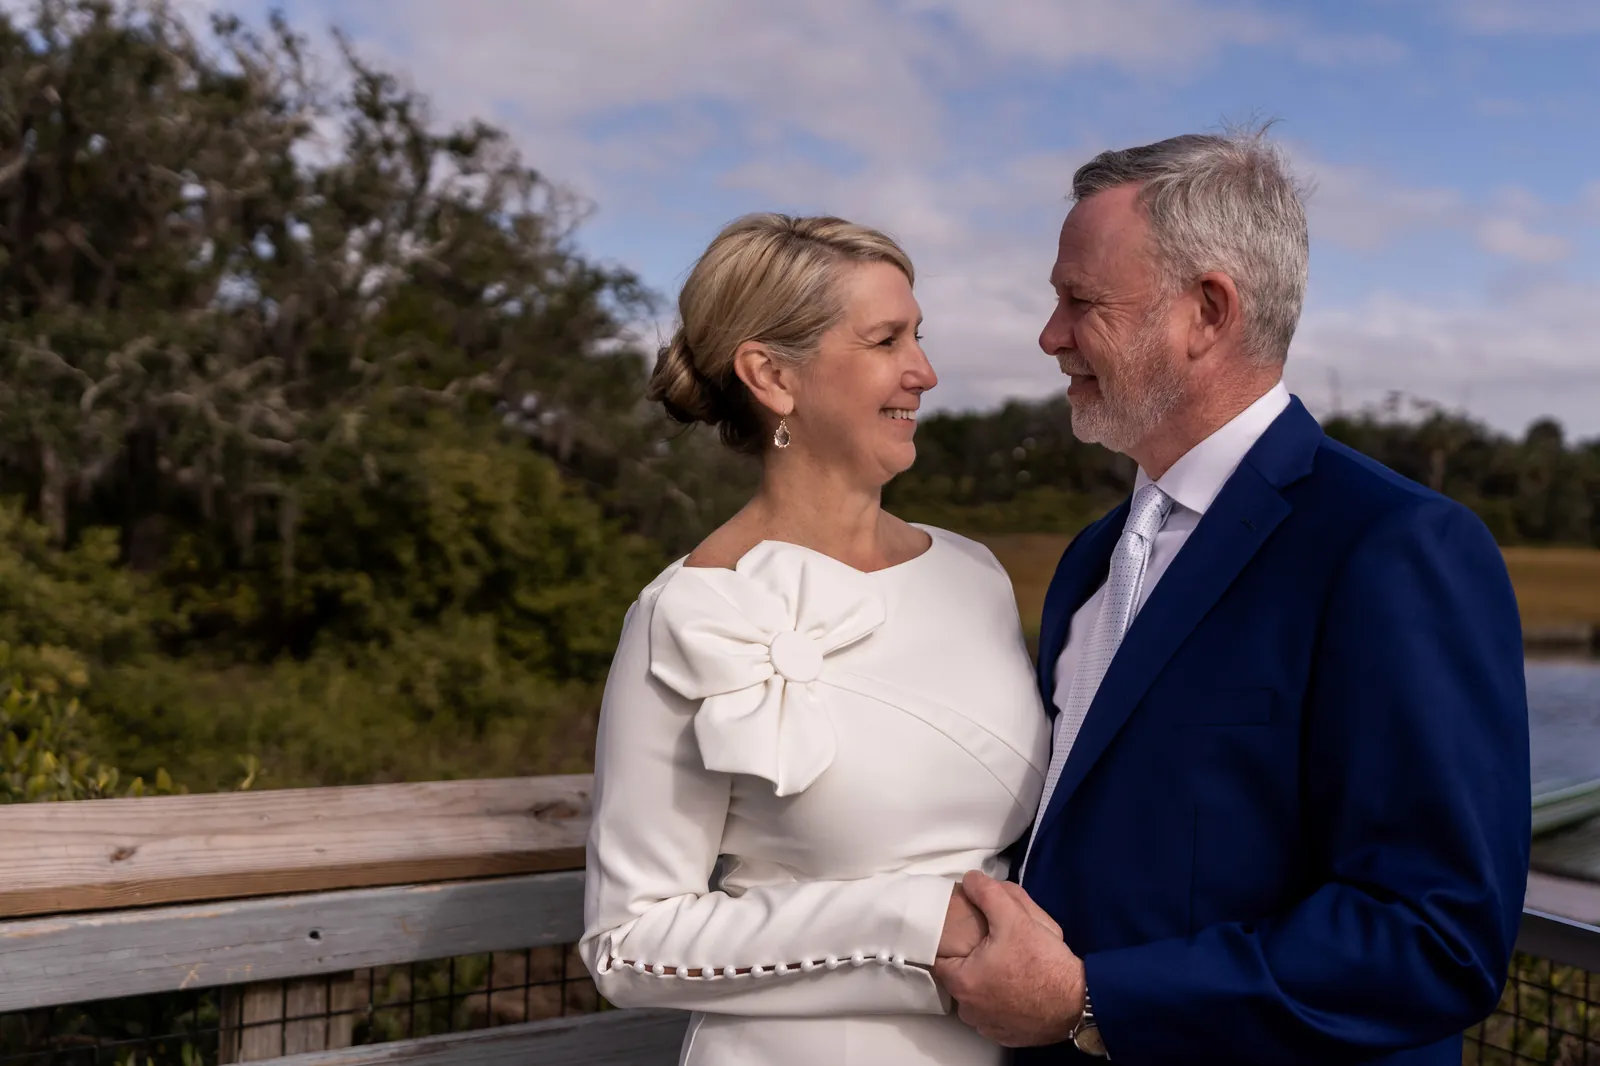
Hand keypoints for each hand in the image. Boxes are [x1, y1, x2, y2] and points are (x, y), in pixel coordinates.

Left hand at [934, 871, 1085, 1047]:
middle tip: (996, 946)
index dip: (954, 942)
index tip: (969, 935)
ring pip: (978, 996)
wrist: (1078, 1002)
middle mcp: (969, 1011)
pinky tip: (1019, 986)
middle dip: (974, 960)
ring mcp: (988, 1027)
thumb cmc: (1043, 963)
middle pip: (960, 976)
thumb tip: (971, 879)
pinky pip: (995, 1013)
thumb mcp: (1015, 919)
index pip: (941, 957)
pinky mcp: (1007, 1036)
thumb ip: (988, 894)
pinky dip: (1003, 1001)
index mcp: (963, 982)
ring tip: (1010, 965)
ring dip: (988, 982)